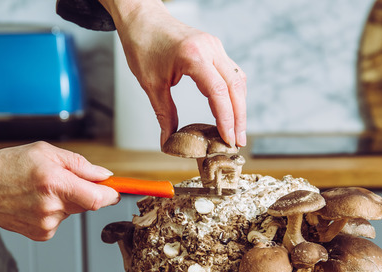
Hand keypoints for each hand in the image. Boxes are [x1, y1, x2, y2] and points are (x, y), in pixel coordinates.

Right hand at [0, 142, 119, 240]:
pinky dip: (55, 210)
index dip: (112, 194)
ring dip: (67, 199)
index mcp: (55, 183)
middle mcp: (52, 207)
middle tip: (64, 179)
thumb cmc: (7, 167)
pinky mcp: (42, 234)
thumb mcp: (44, 152)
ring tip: (40, 189)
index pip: (98, 198)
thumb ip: (79, 164)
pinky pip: (61, 219)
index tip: (118, 189)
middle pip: (88, 203)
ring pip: (73, 210)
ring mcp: (47, 224)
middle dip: (85, 190)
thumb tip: (105, 175)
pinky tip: (34, 202)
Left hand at [103, 0, 246, 146]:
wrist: (142, 18)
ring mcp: (215, 46)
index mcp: (193, 56)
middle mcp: (210, 49)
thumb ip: (164, 113)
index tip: (228, 139)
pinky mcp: (214, 48)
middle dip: (239, 117)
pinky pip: (231, 72)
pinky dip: (233, 93)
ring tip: (236, 131)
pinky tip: (230, 110)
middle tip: (238, 142)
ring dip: (239, 106)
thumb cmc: (143, 45)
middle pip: (235, 87)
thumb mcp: (150, 84)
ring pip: (237, 79)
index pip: (218, 92)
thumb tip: (169, 141)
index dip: (226, 119)